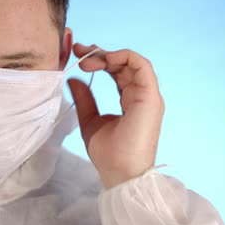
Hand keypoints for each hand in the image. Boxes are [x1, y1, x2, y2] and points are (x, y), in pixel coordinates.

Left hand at [68, 43, 164, 187]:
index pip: (116, 72)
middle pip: (123, 64)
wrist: (119, 172)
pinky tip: (105, 59)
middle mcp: (141, 95)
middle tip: (78, 52)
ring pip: (132, 62)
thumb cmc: (108, 153)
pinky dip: (125, 57)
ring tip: (87, 59)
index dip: (98, 60)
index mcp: (130, 100)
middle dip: (99, 54)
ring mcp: (148, 96)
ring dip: (108, 55)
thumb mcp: (89, 119)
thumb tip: (74, 79)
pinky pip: (142, 66)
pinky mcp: (150, 97)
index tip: (77, 56)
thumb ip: (85, 98)